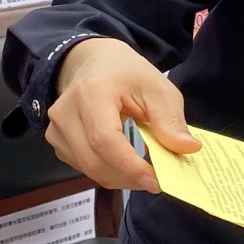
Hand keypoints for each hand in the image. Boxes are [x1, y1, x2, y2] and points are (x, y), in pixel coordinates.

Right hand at [44, 38, 197, 192]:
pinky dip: (108, 172)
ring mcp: (57, 129)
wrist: (93, 62)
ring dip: (120, 178)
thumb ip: (171, 119)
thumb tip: (187, 149)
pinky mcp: (57, 141)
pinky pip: (83, 168)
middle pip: (95, 162)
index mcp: (91, 93)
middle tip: (158, 179)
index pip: (104, 140)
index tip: (156, 181)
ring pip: (89, 170)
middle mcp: (66, 112)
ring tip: (144, 169)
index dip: (130, 166)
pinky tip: (125, 163)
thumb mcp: (157, 87)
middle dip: (129, 177)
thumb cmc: (126, 73)